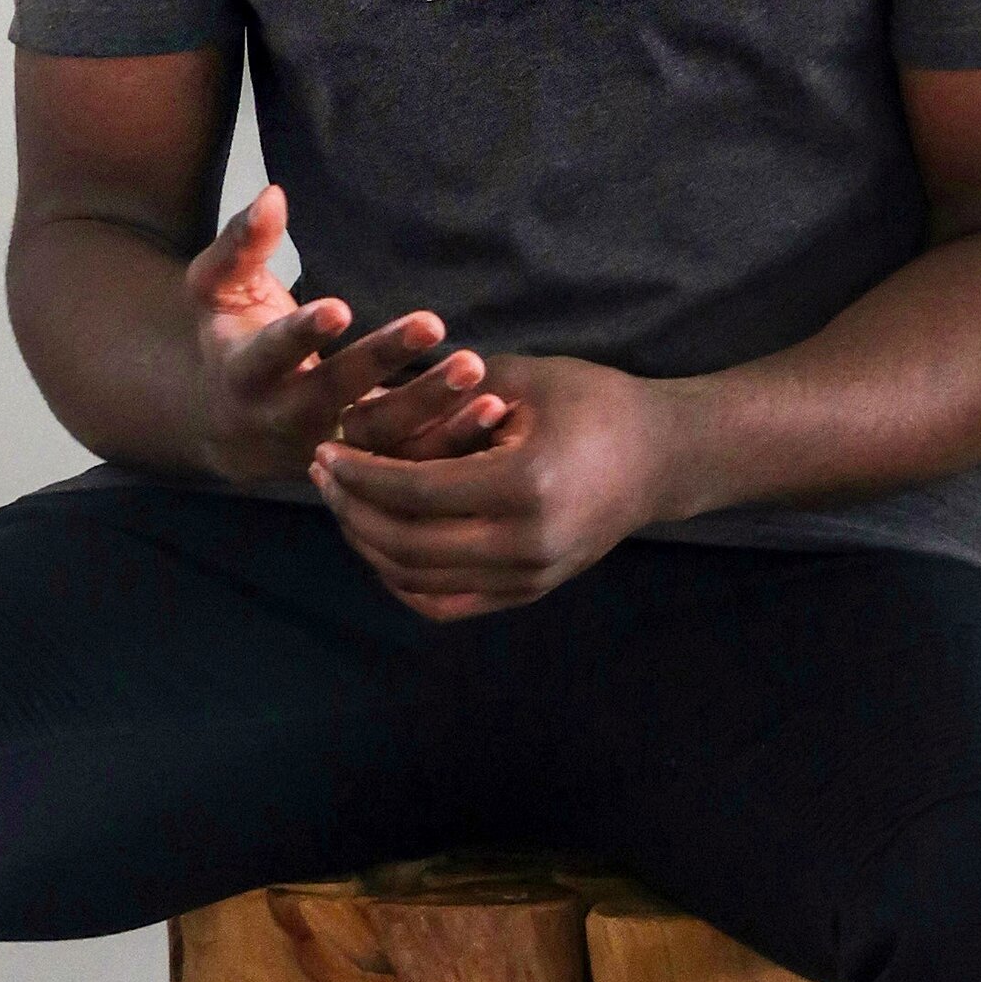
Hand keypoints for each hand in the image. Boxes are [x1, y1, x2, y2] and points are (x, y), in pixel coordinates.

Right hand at [184, 185, 497, 486]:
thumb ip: (242, 244)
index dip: (303, 334)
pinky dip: (451, 438)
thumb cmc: (229, 336)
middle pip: (334, 396)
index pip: (272, 354)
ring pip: (379, 437)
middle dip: (382, 361)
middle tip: (431, 323)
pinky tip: (492, 407)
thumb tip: (272, 195)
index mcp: (245, 374)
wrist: (227, 424)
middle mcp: (285, 418)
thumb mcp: (215, 288)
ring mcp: (327, 448)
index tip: (339, 307)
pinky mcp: (364, 465)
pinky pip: (409, 460)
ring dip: (429, 406)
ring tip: (473, 368)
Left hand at [311, 355, 672, 618]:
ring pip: (420, 581)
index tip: (325, 448)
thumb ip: (440, 397)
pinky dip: (403, 579)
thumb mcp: (516, 379)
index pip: (414, 491)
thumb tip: (361, 411)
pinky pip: (446, 603)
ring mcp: (527, 579)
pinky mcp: (528, 593)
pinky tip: (380, 541)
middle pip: (407, 545)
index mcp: (523, 485)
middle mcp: (524, 545)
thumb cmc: (590, 401)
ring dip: (370, 544)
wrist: (658, 458)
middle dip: (353, 509)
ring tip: (343, 502)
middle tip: (321, 474)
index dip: (360, 474)